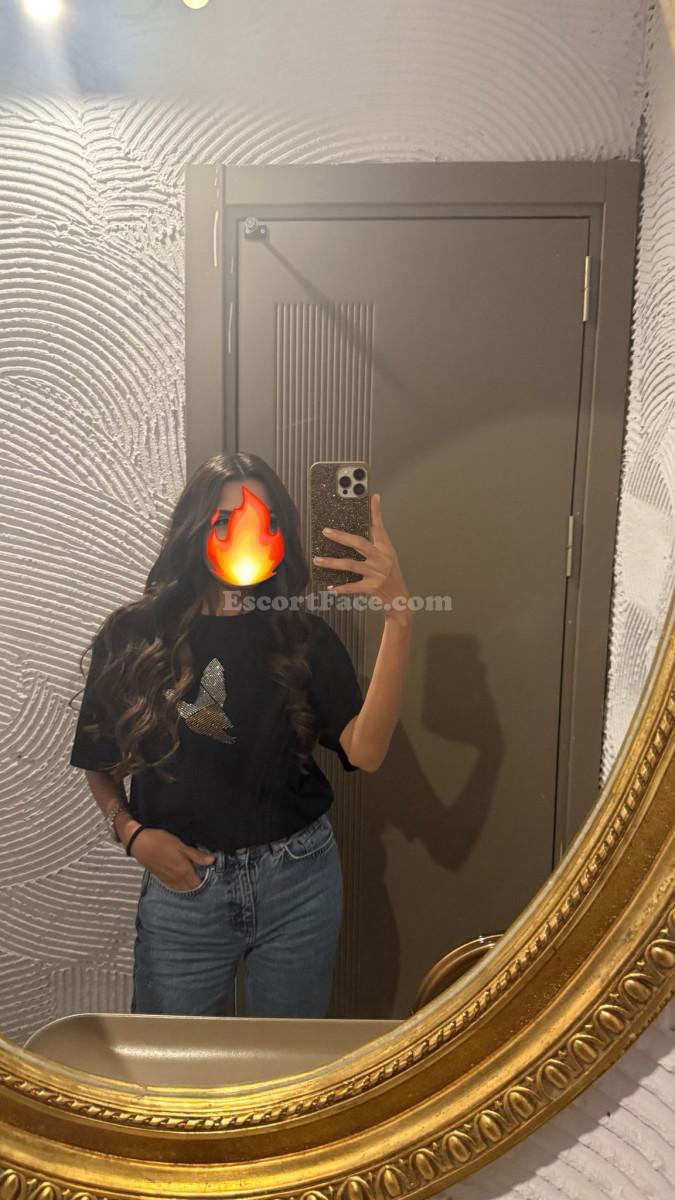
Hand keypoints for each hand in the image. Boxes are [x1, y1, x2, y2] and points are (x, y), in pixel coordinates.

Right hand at [127, 828, 214, 889]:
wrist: (140, 844)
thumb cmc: (162, 842)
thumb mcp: (181, 846)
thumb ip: (196, 856)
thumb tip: (212, 860)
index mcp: (184, 871)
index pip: (198, 884)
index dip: (205, 881)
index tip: (208, 875)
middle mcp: (177, 879)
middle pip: (190, 888)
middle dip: (197, 885)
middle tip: (202, 877)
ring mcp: (168, 880)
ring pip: (181, 889)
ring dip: (188, 887)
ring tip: (192, 879)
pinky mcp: (161, 878)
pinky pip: (173, 887)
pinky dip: (179, 886)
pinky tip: (181, 880)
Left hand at [313, 493, 411, 622]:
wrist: (400, 601)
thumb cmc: (391, 578)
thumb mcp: (388, 559)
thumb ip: (375, 547)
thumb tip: (355, 538)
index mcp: (386, 549)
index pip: (379, 527)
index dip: (376, 512)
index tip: (372, 497)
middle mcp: (382, 559)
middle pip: (359, 543)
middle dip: (341, 537)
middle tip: (326, 531)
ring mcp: (377, 574)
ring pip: (350, 565)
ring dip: (331, 563)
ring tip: (317, 560)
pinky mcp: (371, 588)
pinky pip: (351, 586)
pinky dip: (340, 588)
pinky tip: (330, 587)